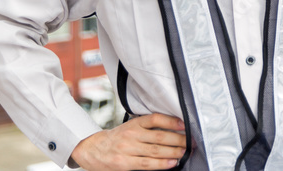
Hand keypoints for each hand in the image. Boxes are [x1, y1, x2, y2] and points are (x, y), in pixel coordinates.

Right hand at [69, 113, 186, 169]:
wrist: (92, 150)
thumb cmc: (115, 139)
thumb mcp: (129, 127)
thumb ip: (146, 128)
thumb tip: (171, 129)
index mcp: (134, 123)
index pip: (155, 119)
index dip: (171, 121)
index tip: (184, 124)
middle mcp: (131, 134)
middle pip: (159, 136)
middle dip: (178, 139)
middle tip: (190, 141)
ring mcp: (128, 149)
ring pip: (155, 150)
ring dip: (173, 152)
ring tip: (184, 152)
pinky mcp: (125, 163)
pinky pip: (147, 164)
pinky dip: (162, 164)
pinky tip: (172, 162)